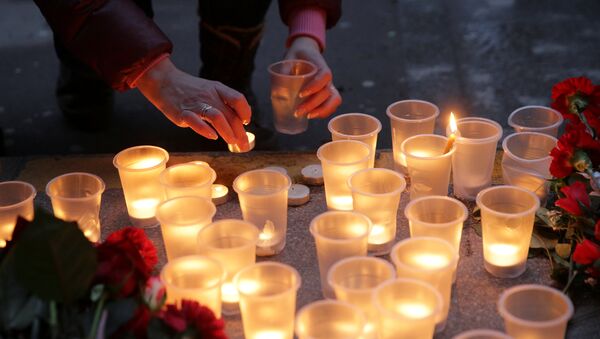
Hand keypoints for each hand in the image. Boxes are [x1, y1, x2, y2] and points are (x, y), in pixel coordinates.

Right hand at [136, 57, 250, 150]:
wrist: (164, 81)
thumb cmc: (189, 90)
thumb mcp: (209, 90)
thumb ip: (223, 103)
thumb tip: (240, 121)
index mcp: (217, 89)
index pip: (238, 99)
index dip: (245, 111)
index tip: (246, 122)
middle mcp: (209, 96)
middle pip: (230, 114)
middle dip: (240, 132)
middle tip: (244, 145)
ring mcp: (195, 105)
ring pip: (217, 117)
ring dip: (227, 131)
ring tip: (232, 142)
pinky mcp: (182, 113)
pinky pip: (195, 121)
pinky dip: (205, 130)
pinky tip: (213, 137)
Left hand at [284, 37, 341, 118]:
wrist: (305, 51)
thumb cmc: (296, 56)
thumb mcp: (288, 59)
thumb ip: (284, 72)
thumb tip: (277, 92)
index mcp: (320, 65)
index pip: (324, 75)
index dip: (315, 86)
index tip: (301, 94)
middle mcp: (327, 77)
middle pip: (327, 92)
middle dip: (313, 104)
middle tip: (297, 112)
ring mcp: (329, 85)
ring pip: (334, 99)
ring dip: (322, 111)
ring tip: (307, 117)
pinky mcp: (327, 93)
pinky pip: (332, 104)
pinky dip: (324, 112)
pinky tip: (312, 116)